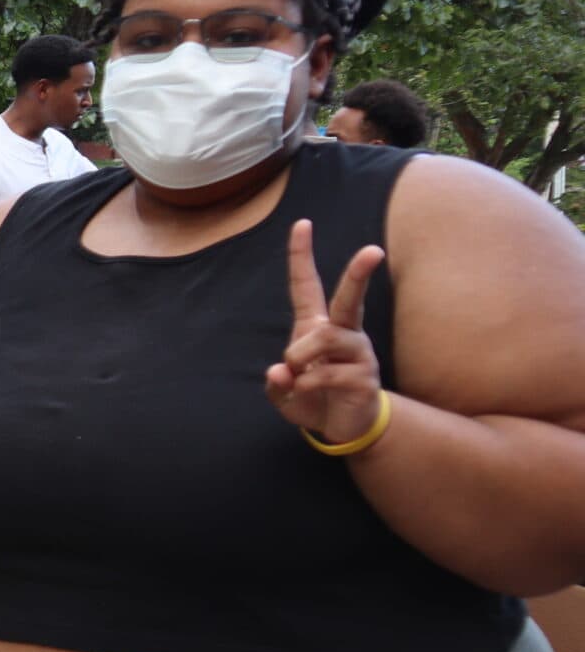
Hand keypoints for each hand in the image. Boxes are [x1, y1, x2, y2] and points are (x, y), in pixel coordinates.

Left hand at [265, 219, 385, 443]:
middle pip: (349, 299)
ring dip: (301, 357)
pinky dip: (308, 385)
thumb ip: (276, 382)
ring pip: (327, 338)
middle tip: (374, 250)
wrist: (340, 427)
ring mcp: (358, 353)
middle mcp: (343, 332)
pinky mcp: (365, 377)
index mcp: (317, 326)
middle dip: (358, 274)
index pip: (307, 285)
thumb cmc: (312, 398)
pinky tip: (309, 392)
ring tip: (298, 375)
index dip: (301, 256)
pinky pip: (329, 373)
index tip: (302, 224)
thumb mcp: (284, 392)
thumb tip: (280, 371)